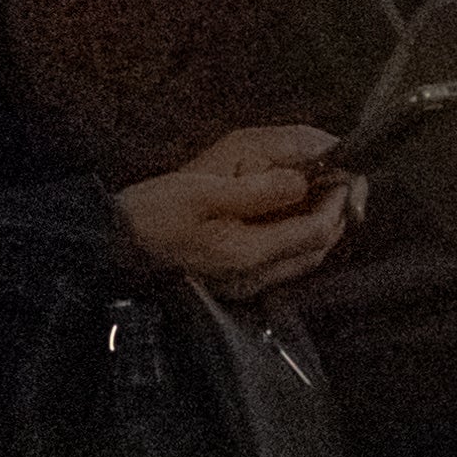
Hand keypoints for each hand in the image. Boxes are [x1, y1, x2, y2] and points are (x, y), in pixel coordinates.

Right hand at [117, 129, 354, 297]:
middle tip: (345, 182)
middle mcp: (253, 277)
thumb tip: (301, 183)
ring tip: (324, 193)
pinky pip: (281, 263)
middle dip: (336, 216)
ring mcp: (243, 284)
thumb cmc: (152, 214)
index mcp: (249, 253)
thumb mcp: (203, 190)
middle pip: (316, 250)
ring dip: (319, 228)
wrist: (111, 247)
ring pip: (301, 259)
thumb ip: (257, 190)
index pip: (315, 231)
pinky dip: (297, 238)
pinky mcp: (232, 282)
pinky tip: (291, 216)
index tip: (345, 172)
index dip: (337, 201)